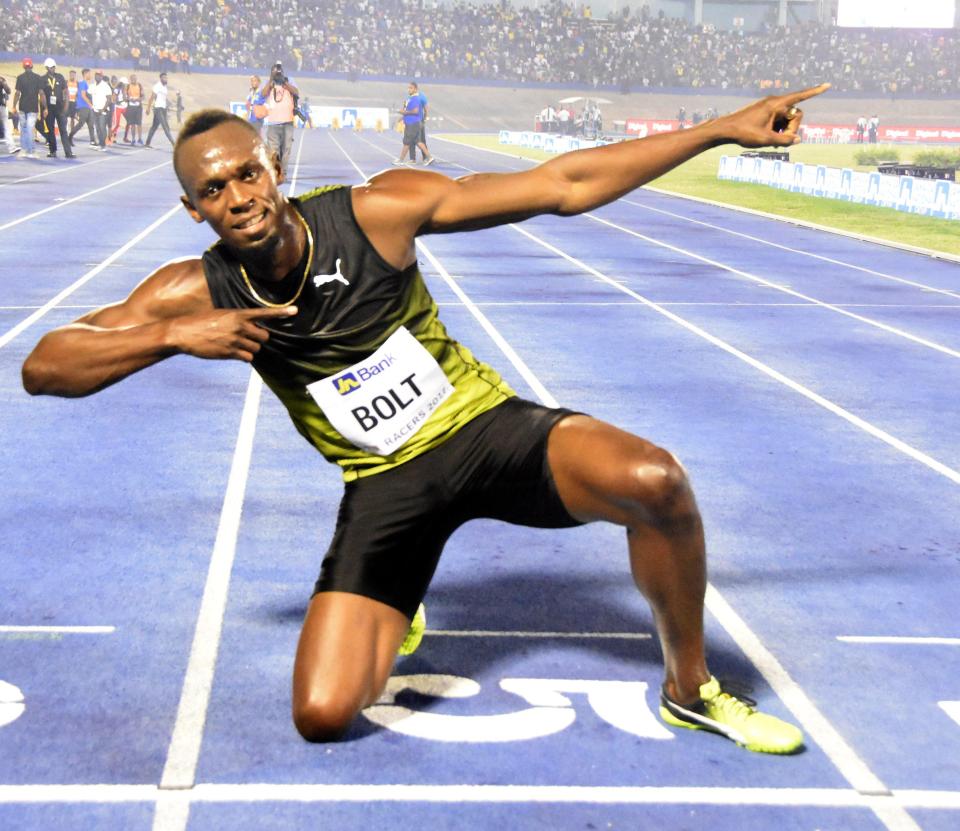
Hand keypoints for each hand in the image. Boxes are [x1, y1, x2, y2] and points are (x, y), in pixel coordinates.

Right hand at [166, 305, 296, 361]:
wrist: (183, 332)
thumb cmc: (201, 322)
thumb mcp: (221, 315)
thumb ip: (237, 319)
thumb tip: (251, 327)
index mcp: (238, 314)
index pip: (264, 313)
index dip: (281, 312)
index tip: (295, 310)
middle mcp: (239, 326)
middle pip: (264, 337)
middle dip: (259, 339)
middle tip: (248, 338)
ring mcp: (235, 340)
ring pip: (256, 349)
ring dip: (250, 349)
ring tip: (235, 345)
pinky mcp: (230, 352)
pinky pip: (248, 358)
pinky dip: (244, 357)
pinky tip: (232, 352)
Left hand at [718, 83, 830, 147]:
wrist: (725, 129)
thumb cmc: (744, 133)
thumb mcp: (766, 140)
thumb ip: (784, 141)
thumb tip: (798, 139)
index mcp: (776, 104)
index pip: (800, 96)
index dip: (815, 92)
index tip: (828, 85)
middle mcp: (774, 102)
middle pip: (795, 114)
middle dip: (792, 128)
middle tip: (781, 141)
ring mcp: (769, 107)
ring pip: (786, 119)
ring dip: (784, 131)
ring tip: (771, 142)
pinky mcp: (765, 112)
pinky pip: (778, 120)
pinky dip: (777, 130)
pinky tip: (768, 139)